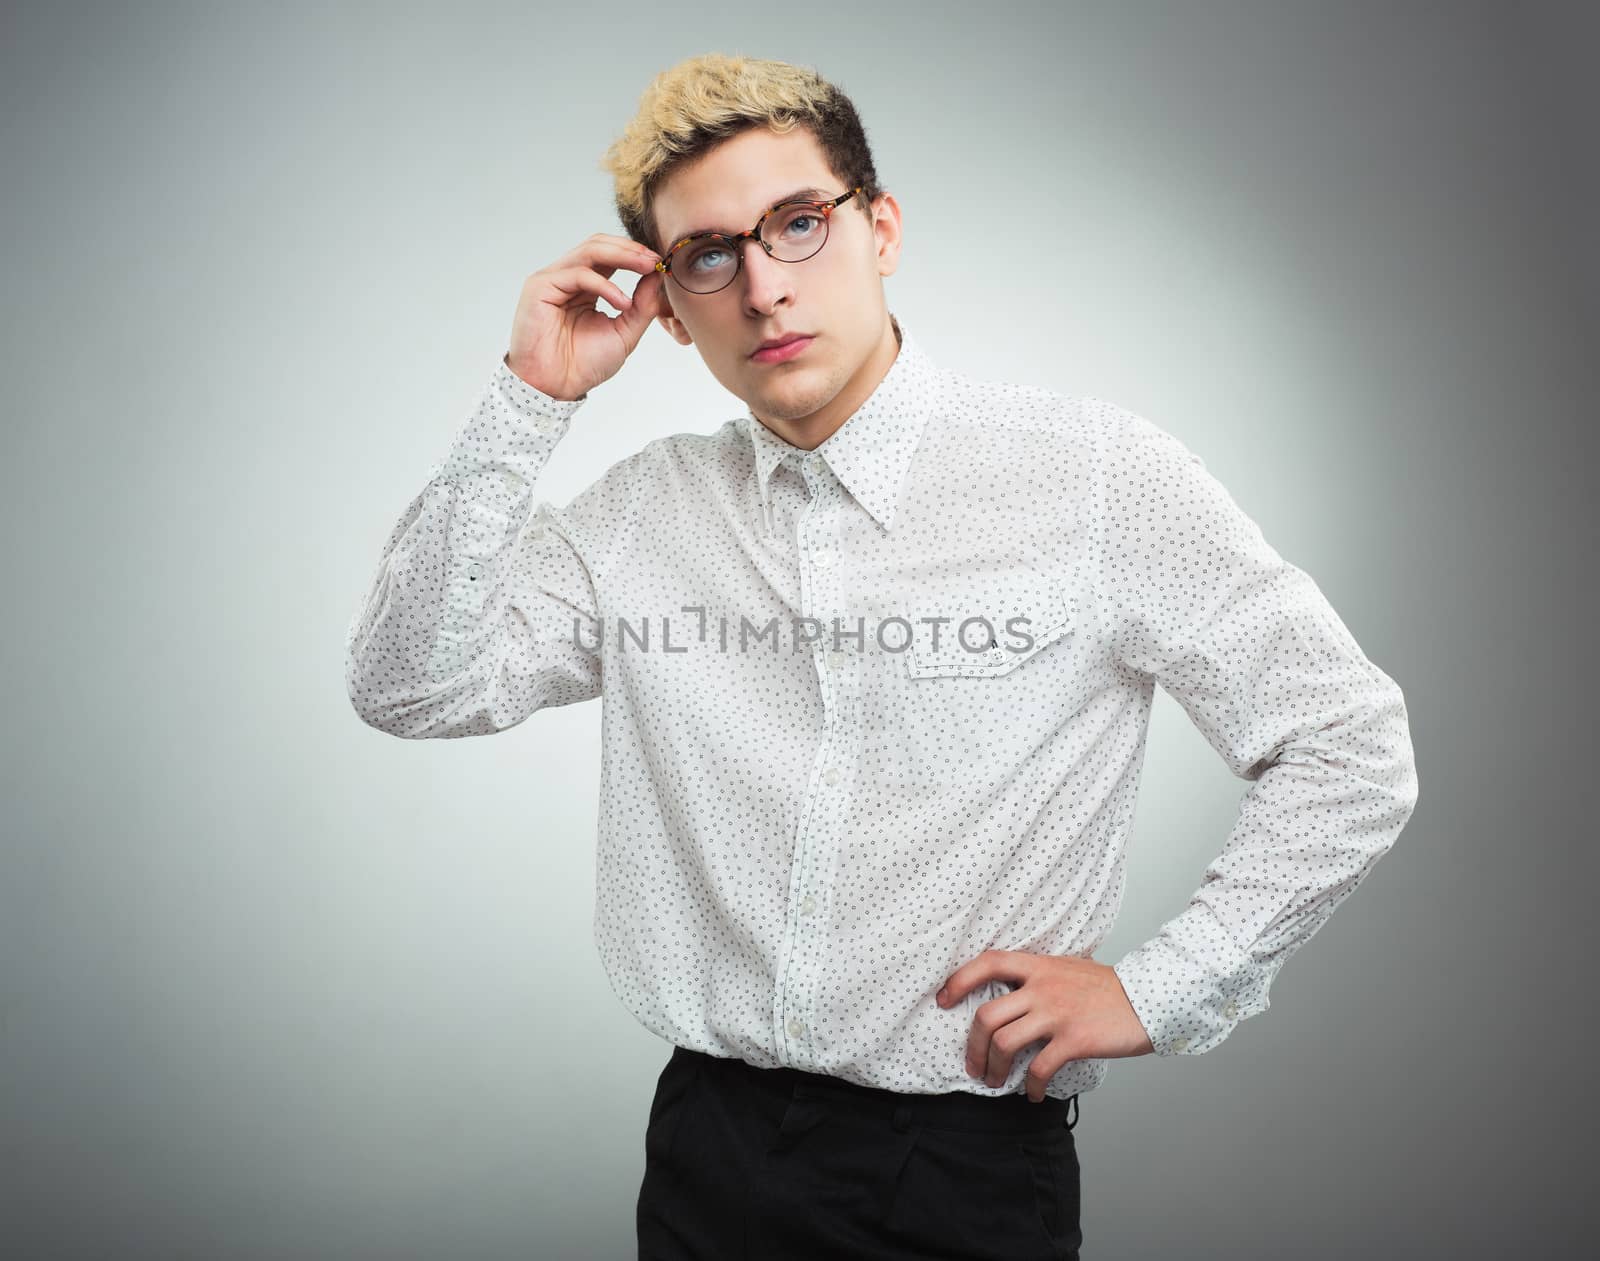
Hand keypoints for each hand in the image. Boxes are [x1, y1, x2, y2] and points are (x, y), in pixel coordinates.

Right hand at [503, 232, 668, 400]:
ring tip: (647, 267)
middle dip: (631, 249)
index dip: (635, 254)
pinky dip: (605, 285)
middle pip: (599, 245)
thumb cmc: (584, 365)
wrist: (557, 387)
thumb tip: (657, 276)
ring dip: (622, 256)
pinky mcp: (540, 286)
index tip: (661, 262)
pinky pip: (579, 274)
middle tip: (655, 259)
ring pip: (590, 251)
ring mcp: (553, 280)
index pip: (610, 256)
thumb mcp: (625, 333)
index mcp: (585, 287)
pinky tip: (622, 302)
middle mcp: (567, 278)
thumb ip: (642, 305)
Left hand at [935, 951, 1155, 1101]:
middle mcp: (1043, 987)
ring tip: (996, 1081)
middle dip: (972, 1047)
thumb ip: (1038, 976)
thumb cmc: (1107, 988)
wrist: (1149, 999)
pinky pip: (1039, 1068)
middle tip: (973, 1065)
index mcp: (1038, 966)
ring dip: (994, 1069)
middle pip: (986, 1016)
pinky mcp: (1074, 1040)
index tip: (944, 1000)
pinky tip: (1032, 1093)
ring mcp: (1057, 1014)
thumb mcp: (1067, 968)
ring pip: (1004, 1043)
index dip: (959, 980)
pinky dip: (1030, 1086)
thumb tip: (1009, 992)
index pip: (987, 962)